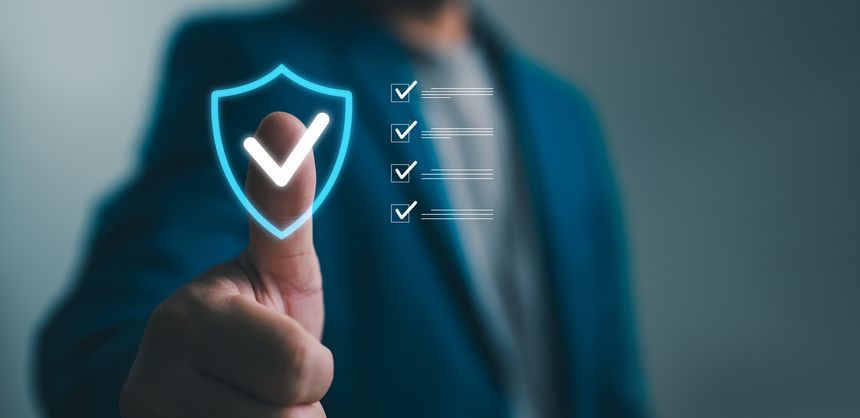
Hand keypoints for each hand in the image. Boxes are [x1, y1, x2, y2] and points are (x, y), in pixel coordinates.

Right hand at [120, 112, 331, 417]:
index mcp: (187, 320)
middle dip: (296, 403)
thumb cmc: (253, 316)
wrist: (204, 382)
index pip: (300, 368)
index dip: (312, 366)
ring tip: (253, 406)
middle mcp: (151, 384)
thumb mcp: (276, 262)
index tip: (286, 349)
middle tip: (268, 384)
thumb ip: (283, 203)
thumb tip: (283, 120)